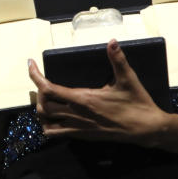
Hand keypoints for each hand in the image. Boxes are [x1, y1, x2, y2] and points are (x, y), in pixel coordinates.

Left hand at [28, 40, 169, 144]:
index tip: (31, 64)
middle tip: (43, 81)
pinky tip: (56, 115)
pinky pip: (57, 134)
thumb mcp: (128, 79)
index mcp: (84, 99)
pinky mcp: (83, 136)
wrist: (146, 130)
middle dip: (38, 93)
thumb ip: (118, 59)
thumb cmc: (137, 103)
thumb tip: (112, 42)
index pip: (49, 89)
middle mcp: (77, 115)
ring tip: (46, 99)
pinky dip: (49, 125)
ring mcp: (79, 128)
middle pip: (43, 107)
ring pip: (46, 124)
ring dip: (41, 111)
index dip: (35, 76)